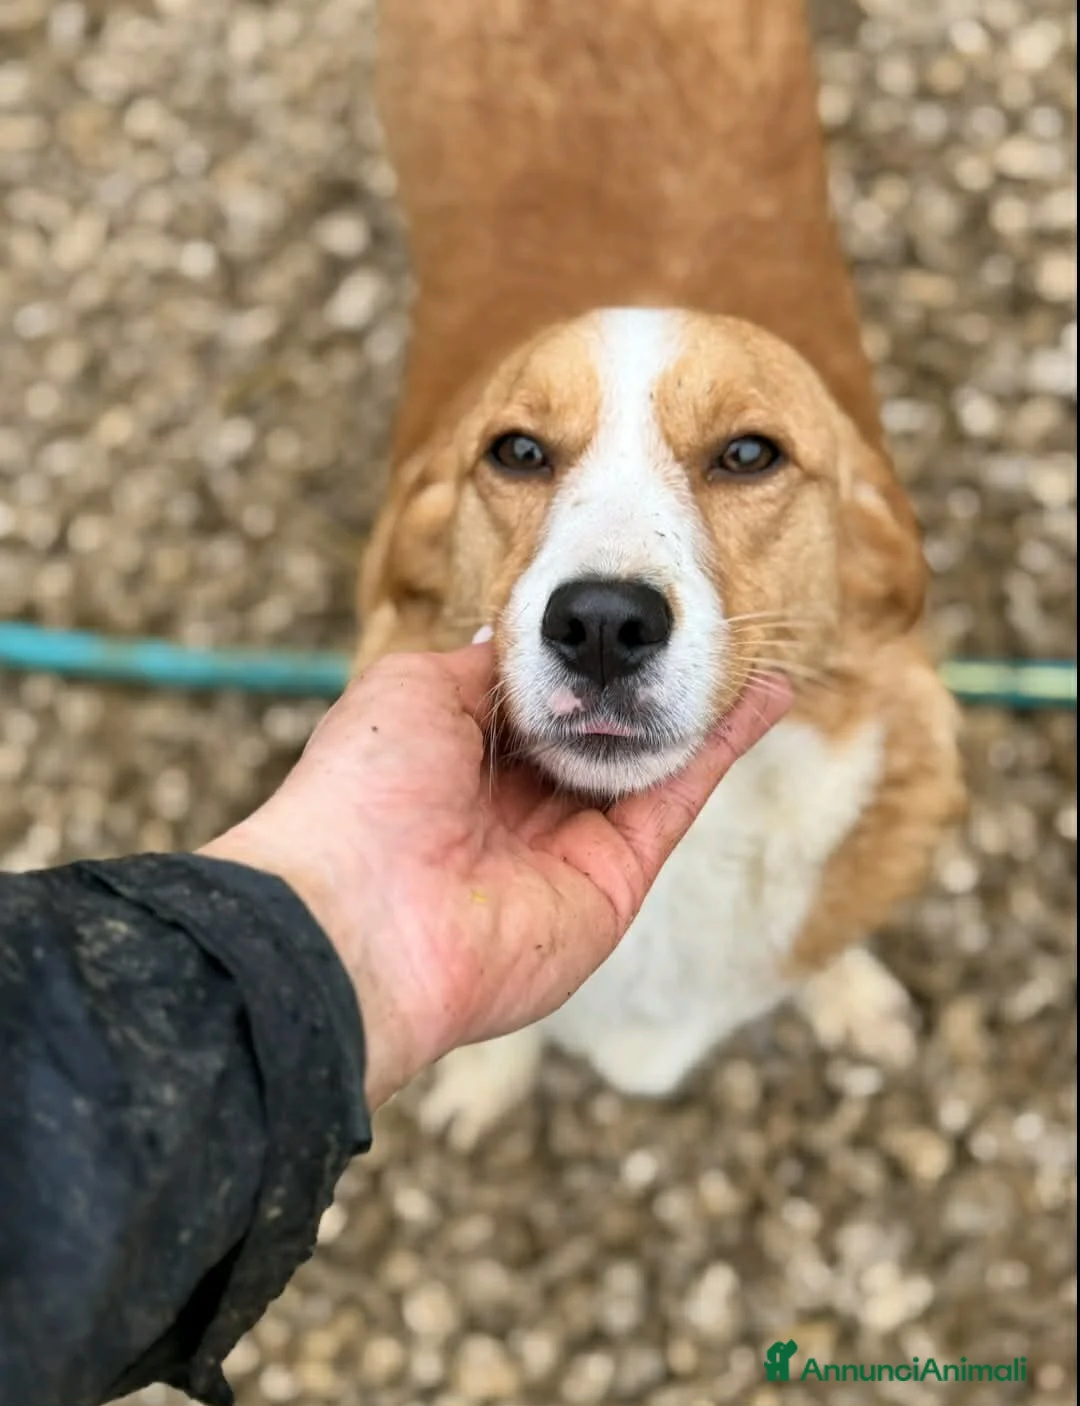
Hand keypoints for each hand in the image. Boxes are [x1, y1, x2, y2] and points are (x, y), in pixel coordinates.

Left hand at [200, 643, 789, 1108]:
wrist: (361, 914)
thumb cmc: (367, 788)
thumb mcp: (413, 688)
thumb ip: (485, 663)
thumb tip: (523, 637)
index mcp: (459, 759)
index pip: (539, 701)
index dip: (578, 661)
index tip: (618, 617)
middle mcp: (517, 804)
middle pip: (598, 732)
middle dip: (641, 684)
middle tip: (700, 625)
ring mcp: (570, 844)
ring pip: (648, 760)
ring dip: (699, 705)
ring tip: (751, 645)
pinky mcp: (617, 879)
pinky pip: (678, 797)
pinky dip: (722, 746)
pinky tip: (763, 695)